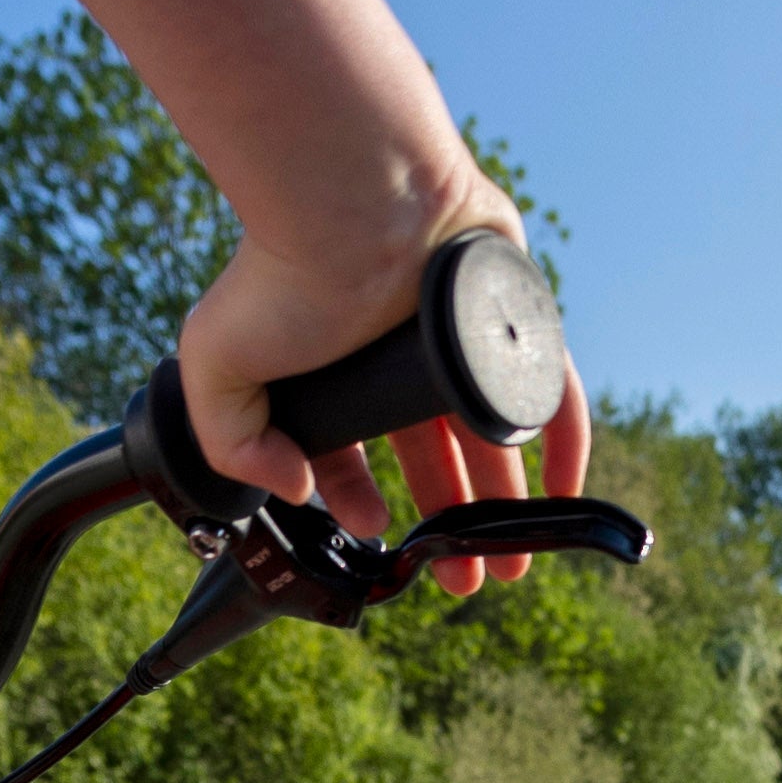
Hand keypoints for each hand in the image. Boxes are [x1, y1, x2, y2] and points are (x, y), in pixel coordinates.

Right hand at [174, 185, 591, 597]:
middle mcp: (405, 355)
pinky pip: (551, 394)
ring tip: (508, 564)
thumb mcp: (218, 367)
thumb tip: (292, 491)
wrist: (350, 202)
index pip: (357, 448)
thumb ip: (234, 441)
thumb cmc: (279, 276)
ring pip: (492, 434)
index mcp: (343, 367)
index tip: (374, 532)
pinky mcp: (513, 323)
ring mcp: (463, 340)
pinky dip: (562, 446)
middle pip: (437, 454)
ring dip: (504, 503)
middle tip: (460, 579)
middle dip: (448, 522)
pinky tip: (559, 498)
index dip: (359, 497)